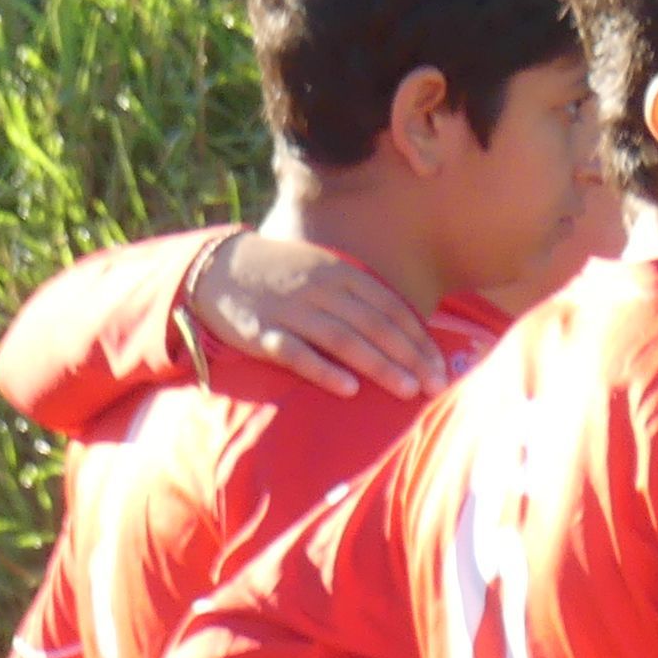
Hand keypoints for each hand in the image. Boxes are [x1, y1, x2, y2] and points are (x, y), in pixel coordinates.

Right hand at [189, 231, 448, 400]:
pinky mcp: (261, 332)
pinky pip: (295, 352)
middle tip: (437, 386)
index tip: (443, 367)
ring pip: (341, 339)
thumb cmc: (284, 276)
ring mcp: (289, 310)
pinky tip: (348, 389)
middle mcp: (319, 289)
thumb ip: (362, 296)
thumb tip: (410, 332)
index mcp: (340, 273)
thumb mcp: (325, 271)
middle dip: (409, 357)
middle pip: (373, 325)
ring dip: (378, 365)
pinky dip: (323, 370)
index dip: (419, 339)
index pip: (390, 308)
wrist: (215, 266)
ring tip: (407, 390)